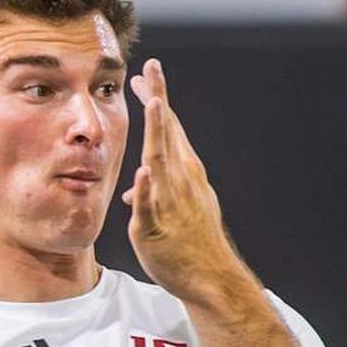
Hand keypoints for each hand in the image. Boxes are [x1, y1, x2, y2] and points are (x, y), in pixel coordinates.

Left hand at [121, 59, 249, 305]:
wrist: (209, 278)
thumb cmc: (190, 240)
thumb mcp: (175, 206)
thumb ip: (155, 188)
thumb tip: (137, 178)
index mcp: (184, 173)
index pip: (169, 130)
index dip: (158, 101)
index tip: (146, 74)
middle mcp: (181, 181)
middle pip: (168, 135)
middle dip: (160, 102)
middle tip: (151, 69)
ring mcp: (171, 202)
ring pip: (162, 163)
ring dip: (160, 134)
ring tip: (156, 106)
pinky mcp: (156, 228)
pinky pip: (151, 206)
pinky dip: (147, 190)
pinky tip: (144, 172)